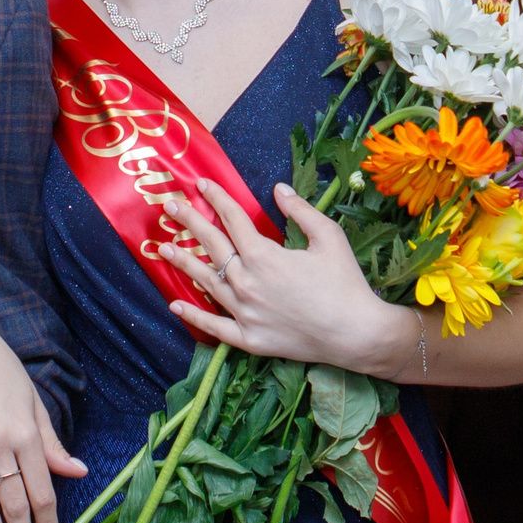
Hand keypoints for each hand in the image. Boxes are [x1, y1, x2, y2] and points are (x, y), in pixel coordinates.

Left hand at [162, 179, 412, 375]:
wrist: (357, 333)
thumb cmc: (346, 282)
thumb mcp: (328, 237)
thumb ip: (300, 211)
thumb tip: (278, 188)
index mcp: (263, 255)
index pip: (232, 220)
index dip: (217, 198)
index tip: (202, 184)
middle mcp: (246, 282)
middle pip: (212, 246)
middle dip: (190, 222)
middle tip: (171, 207)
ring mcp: (244, 312)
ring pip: (206, 283)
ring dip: (184, 263)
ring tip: (165, 248)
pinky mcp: (249, 338)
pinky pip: (215, 326)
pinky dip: (194, 316)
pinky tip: (175, 304)